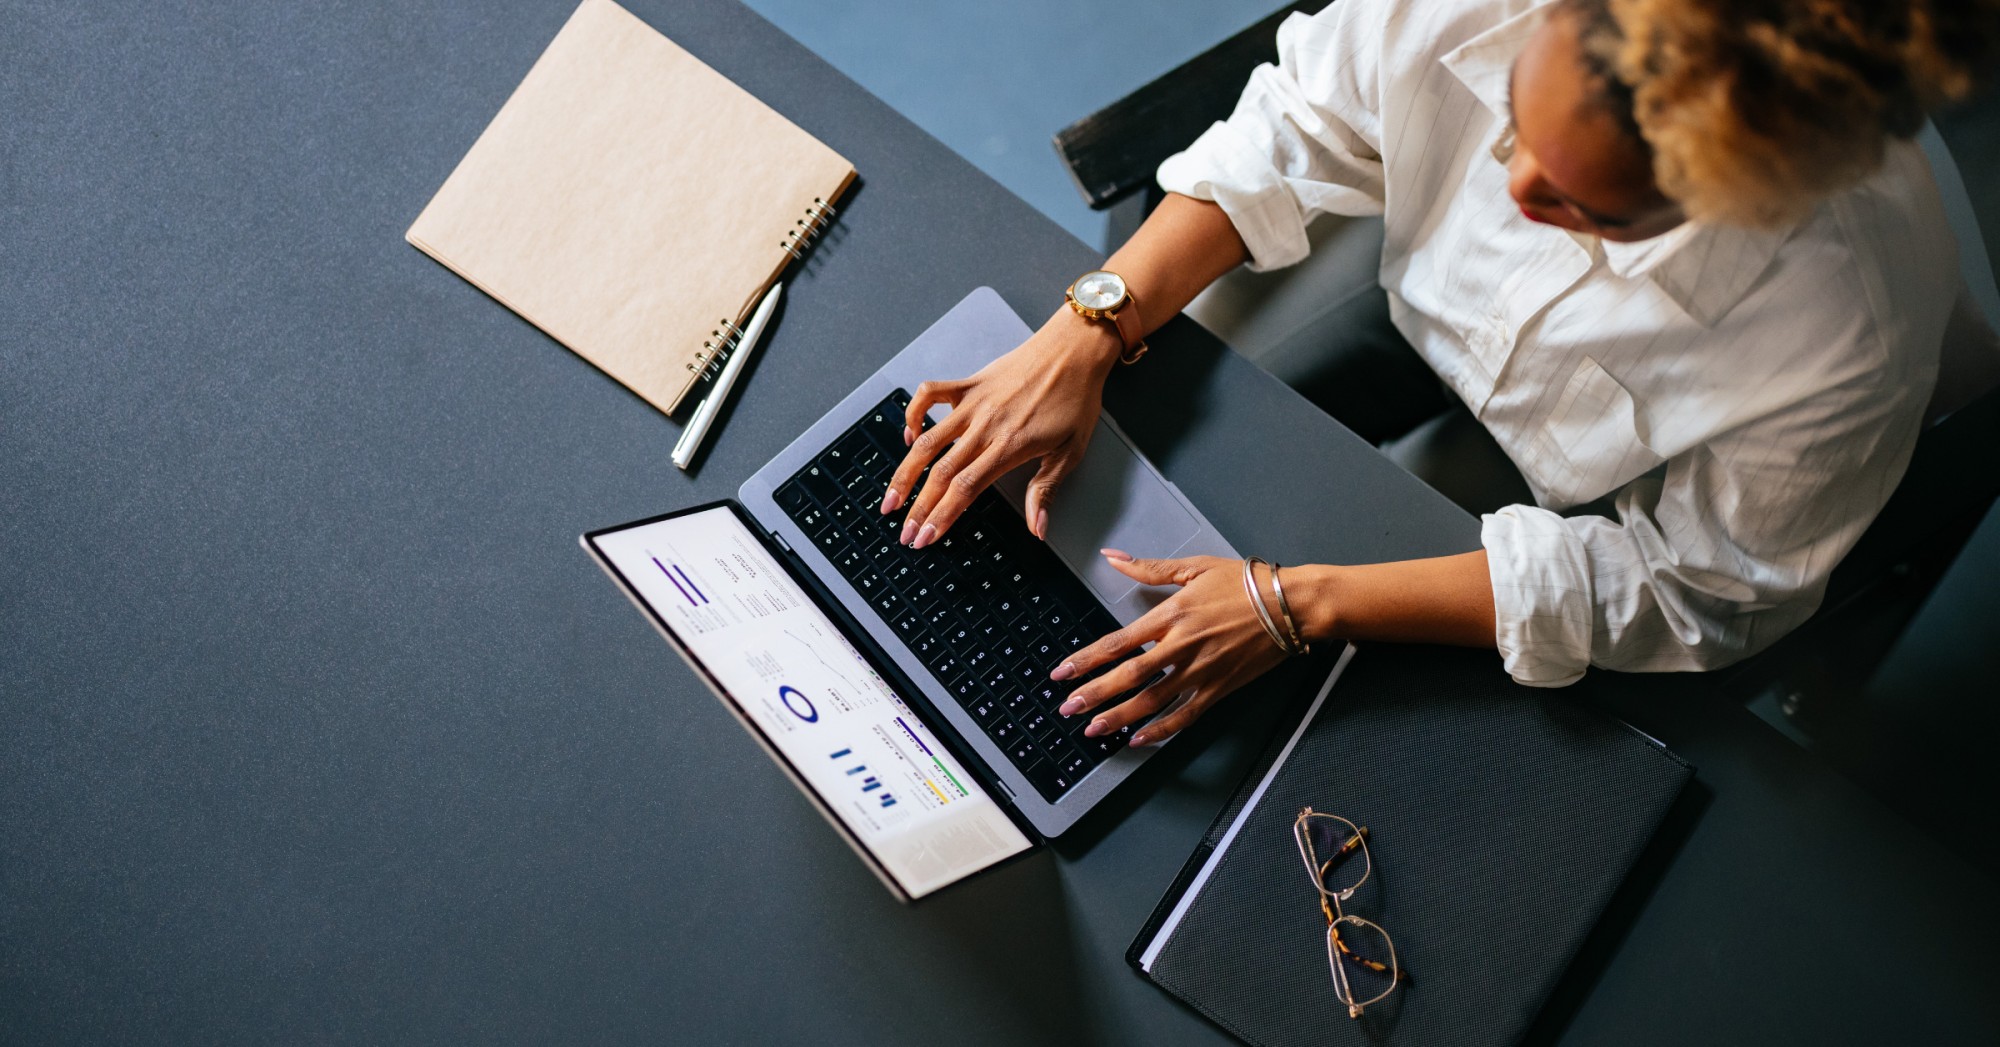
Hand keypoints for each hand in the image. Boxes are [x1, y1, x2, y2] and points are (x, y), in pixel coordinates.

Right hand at [881, 308, 1120, 547]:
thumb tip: (1038, 529)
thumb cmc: (1076, 398)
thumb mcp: (1071, 451)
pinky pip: (929, 394)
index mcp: (1010, 446)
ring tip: (891, 498)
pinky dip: (913, 413)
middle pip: (941, 473)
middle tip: (905, 532)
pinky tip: (909, 435)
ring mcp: (974, 403)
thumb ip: (1046, 491)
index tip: (926, 537)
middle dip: (918, 507)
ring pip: (928, 441)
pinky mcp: (969, 383)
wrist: (1075, 350)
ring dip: (905, 473)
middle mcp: (986, 426)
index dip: (941, 517)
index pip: (965, 489)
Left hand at [1054, 551, 1292, 746]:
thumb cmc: (1245, 583)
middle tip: (1067, 708)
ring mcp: (1200, 671)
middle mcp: (1180, 647)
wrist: (1290, 605)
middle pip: (1127, 676)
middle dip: (1093, 695)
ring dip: (1118, 717)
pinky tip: (1139, 739)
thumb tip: (1114, 558)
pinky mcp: (1219, 688)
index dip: (1086, 660)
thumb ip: (1149, 568)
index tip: (1062, 673)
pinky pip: (1185, 715)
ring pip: (1151, 701)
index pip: (1117, 643)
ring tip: (1093, 729)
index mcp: (1170, 616)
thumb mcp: (1194, 567)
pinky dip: (1161, 730)